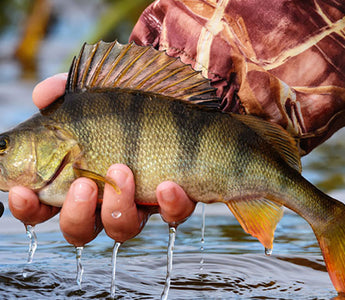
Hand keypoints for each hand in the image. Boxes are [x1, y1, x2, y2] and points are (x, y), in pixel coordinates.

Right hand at [8, 74, 195, 245]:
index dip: (29, 207)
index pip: (44, 203)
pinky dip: (170, 204)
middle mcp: (107, 192)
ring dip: (118, 207)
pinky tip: (168, 183)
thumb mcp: (96, 85)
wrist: (181, 87)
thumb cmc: (134, 89)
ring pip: (123, 229)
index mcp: (79, 173)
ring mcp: (142, 197)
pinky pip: (173, 214)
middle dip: (76, 214)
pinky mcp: (176, 195)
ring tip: (121, 170)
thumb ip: (64, 91)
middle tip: (82, 184)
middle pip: (80, 229)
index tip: (23, 193)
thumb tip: (41, 97)